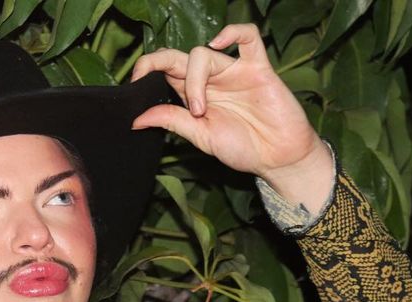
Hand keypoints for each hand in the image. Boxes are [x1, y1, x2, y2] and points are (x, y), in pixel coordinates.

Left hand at [131, 24, 333, 210]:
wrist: (277, 158)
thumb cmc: (243, 147)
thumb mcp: (200, 137)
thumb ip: (172, 122)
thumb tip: (137, 120)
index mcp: (193, 94)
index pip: (165, 70)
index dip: (147, 69)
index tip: (134, 83)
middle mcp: (210, 79)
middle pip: (178, 57)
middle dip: (157, 63)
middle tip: (144, 79)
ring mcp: (233, 71)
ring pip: (203, 53)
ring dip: (194, 79)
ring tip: (200, 110)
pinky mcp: (258, 68)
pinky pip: (248, 38)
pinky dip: (232, 32)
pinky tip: (220, 44)